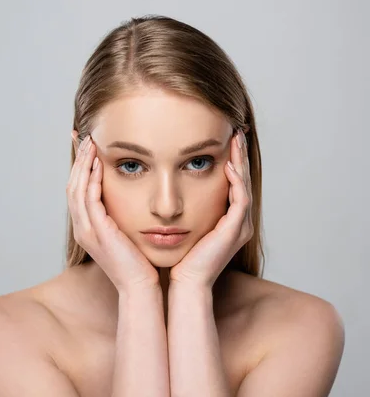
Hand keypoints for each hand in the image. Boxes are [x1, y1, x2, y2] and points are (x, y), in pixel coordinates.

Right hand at [67, 133, 159, 291]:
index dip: (79, 167)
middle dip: (78, 159)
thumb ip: (121, 215)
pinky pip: (89, 200)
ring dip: (83, 164)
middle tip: (84, 136)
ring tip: (91, 143)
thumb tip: (129, 196)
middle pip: (72, 186)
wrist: (140, 286)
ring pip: (77, 189)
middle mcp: (81, 228)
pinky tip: (99, 164)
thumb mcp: (126, 233)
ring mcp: (86, 231)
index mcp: (86, 228)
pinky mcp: (98, 231)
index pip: (77, 191)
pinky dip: (91, 180)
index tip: (85, 146)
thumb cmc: (138, 262)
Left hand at [169, 129, 253, 288]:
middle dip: (239, 155)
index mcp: (228, 219)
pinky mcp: (235, 230)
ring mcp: (239, 225)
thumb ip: (184, 208)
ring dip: (240, 161)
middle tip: (235, 130)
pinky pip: (240, 199)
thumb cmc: (180, 257)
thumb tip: (168, 190)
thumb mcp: (183, 225)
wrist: (185, 281)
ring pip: (244, 185)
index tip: (223, 138)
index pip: (233, 182)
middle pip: (242, 179)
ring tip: (235, 140)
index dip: (230, 160)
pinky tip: (227, 165)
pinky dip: (236, 181)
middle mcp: (238, 221)